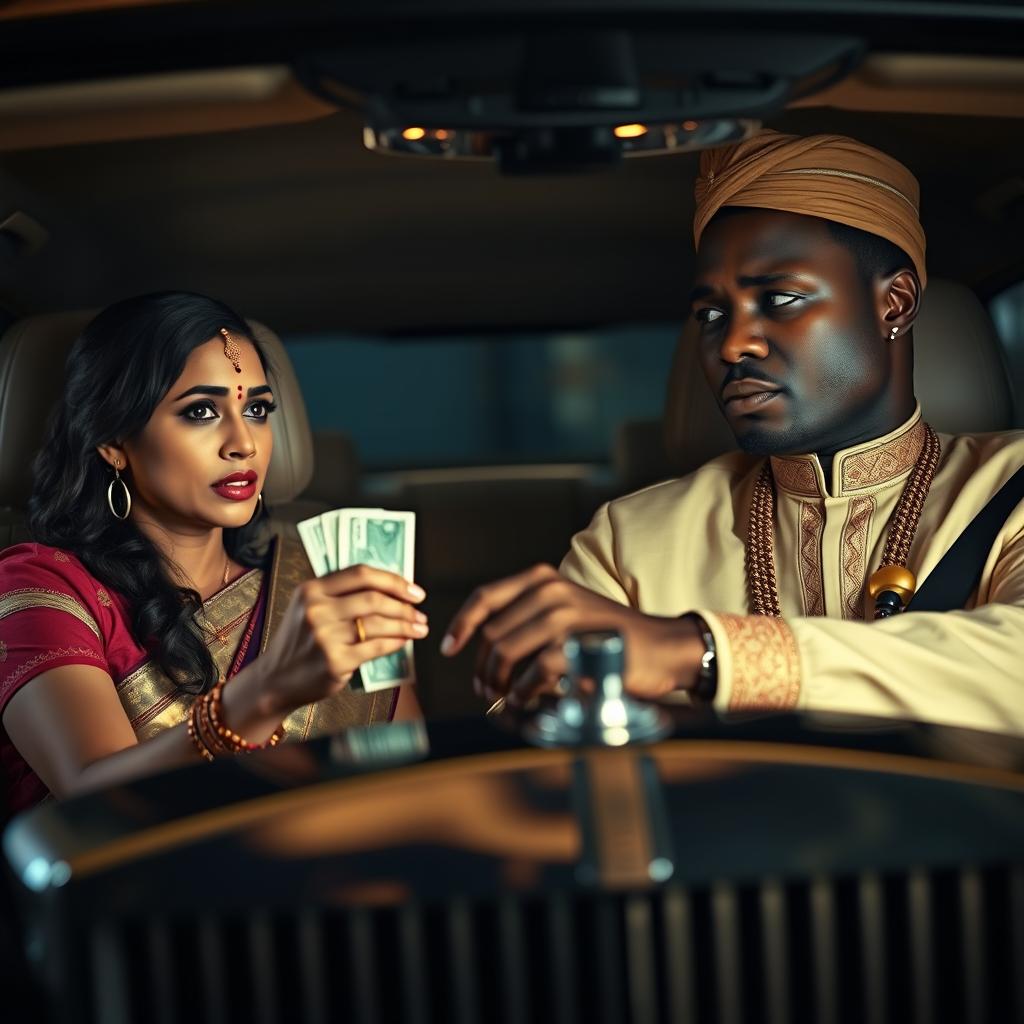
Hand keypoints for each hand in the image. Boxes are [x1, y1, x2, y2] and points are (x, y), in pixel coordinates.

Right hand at [228, 565, 427, 729]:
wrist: (275, 679)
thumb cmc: (300, 642)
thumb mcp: (309, 609)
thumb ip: (340, 595)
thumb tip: (391, 589)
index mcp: (311, 590)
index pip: (360, 574)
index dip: (392, 579)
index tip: (413, 589)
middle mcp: (316, 610)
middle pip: (373, 598)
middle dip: (403, 604)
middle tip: (420, 611)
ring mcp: (325, 636)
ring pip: (378, 623)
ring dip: (406, 624)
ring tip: (420, 627)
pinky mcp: (335, 661)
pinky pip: (376, 647)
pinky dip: (396, 642)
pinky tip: (405, 641)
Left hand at [441, 564, 703, 706]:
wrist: (660, 647)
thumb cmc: (609, 635)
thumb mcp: (566, 611)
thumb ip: (528, 618)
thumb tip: (484, 650)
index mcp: (543, 579)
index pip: (485, 598)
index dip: (460, 626)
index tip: (449, 649)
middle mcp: (551, 591)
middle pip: (491, 633)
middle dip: (482, 667)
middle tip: (487, 689)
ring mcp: (564, 616)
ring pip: (505, 652)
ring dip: (498, 682)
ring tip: (504, 697)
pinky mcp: (577, 645)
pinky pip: (532, 673)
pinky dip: (523, 693)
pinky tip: (526, 701)